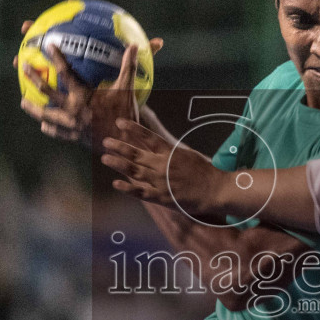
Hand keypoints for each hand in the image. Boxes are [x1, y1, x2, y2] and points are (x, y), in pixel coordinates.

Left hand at [16, 20, 162, 147]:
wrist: (123, 144)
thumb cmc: (125, 115)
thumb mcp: (127, 89)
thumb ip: (129, 67)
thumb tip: (134, 46)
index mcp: (82, 96)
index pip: (66, 73)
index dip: (57, 58)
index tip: (49, 45)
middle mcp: (72, 109)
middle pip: (47, 92)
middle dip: (34, 78)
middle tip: (23, 67)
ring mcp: (71, 124)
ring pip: (46, 114)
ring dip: (33, 108)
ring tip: (23, 101)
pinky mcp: (74, 137)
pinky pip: (57, 132)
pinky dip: (50, 128)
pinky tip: (43, 125)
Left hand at [101, 119, 224, 216]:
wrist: (216, 190)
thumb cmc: (204, 172)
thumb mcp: (188, 154)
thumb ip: (170, 151)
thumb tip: (158, 145)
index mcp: (170, 152)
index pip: (148, 137)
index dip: (133, 129)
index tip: (119, 122)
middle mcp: (163, 165)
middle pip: (136, 154)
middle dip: (119, 147)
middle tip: (106, 141)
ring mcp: (161, 181)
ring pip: (134, 171)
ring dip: (117, 164)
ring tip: (104, 158)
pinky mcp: (162, 197)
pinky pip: (141, 192)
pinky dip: (127, 188)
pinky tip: (116, 184)